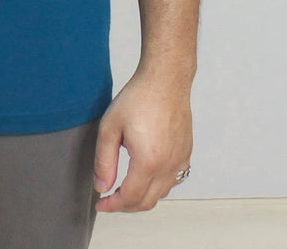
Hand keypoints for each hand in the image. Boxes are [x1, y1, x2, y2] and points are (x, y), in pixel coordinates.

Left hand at [92, 71, 192, 212]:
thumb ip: (104, 160)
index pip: (130, 198)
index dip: (113, 205)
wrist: (165, 80)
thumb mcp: (110, 127)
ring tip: (124, 188)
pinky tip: (145, 175)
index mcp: (148, 161)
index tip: (100, 203)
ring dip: (142, 197)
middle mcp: (168, 166)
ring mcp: (180, 161)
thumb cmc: (138, 97)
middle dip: (125, 205)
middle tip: (110, 198)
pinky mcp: (186, 153)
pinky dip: (157, 186)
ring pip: (161, 194)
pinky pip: (173, 181)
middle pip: (147, 202)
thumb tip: (102, 186)